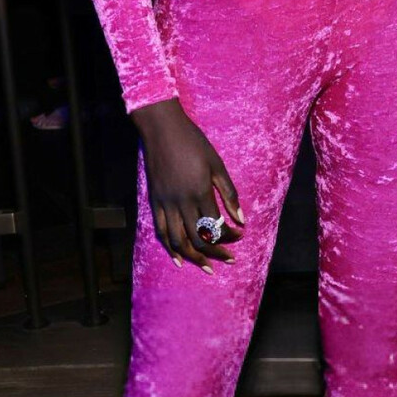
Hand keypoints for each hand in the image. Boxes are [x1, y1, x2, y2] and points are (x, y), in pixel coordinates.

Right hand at [131, 97, 242, 269]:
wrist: (162, 130)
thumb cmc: (194, 143)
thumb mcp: (217, 165)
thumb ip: (229, 194)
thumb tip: (241, 219)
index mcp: (200, 192)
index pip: (217, 225)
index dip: (230, 236)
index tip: (239, 236)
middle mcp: (181, 202)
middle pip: (199, 238)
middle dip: (216, 252)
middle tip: (228, 259)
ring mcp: (166, 204)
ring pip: (179, 241)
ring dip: (194, 257)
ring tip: (207, 266)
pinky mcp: (155, 202)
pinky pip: (161, 232)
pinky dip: (170, 248)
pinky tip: (179, 260)